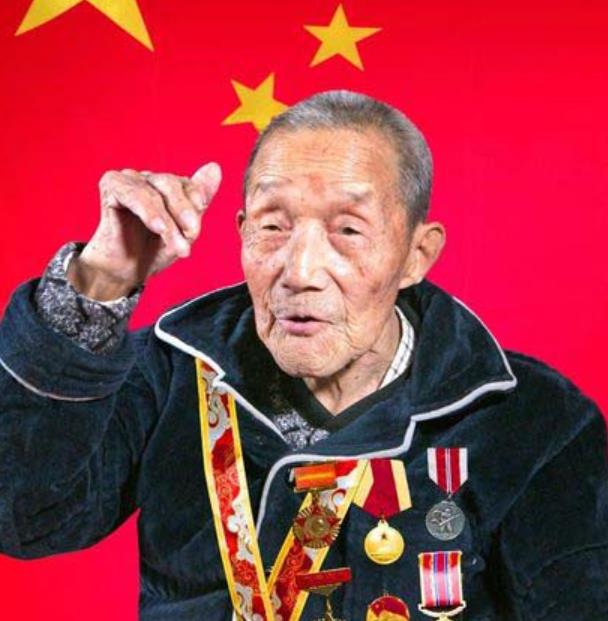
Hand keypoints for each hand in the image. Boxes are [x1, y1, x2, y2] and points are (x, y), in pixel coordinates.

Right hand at [67, 163, 221, 300]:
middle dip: (183, 210)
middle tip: (192, 234)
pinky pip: (132, 194)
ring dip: (168, 222)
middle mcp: (147, 178)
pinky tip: (158, 228)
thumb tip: (215, 167)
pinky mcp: (111, 185)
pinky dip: (148, 212)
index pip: (186, 183)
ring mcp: (128, 179)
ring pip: (153, 194)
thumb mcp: (184, 229)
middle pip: (170, 183)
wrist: (126, 272)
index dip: (195, 199)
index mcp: (166, 185)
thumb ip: (199, 201)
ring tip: (178, 246)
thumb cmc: (154, 250)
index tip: (198, 223)